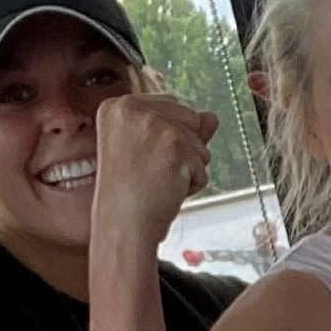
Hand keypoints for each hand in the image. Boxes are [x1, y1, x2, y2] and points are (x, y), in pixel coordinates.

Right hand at [92, 92, 218, 251]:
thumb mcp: (150, 151)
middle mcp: (133, 108)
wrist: (122, 226)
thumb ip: (181, 128)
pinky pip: (203, 166)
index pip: (170, 105)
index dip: (169, 137)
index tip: (145, 159)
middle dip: (184, 149)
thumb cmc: (130, 194)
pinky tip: (167, 191)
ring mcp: (154, 125)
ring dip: (189, 168)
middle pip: (190, 117)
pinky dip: (192, 185)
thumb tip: (212, 117)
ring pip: (200, 143)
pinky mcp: (174, 146)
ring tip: (159, 182)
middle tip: (153, 172)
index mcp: (118, 106)